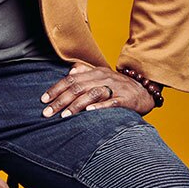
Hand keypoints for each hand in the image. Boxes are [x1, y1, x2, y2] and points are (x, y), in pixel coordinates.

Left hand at [40, 63, 155, 117]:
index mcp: (95, 72)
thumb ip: (85, 72)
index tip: (43, 99)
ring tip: (63, 116)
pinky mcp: (125, 99)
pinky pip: (111, 102)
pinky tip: (89, 112)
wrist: (145, 90)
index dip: (56, 88)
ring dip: (76, 106)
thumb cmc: (119, 86)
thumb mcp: (102, 76)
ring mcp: (114, 88)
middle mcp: (103, 78)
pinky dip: (99, 106)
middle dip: (60, 100)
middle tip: (47, 113)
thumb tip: (70, 71)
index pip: (71, 79)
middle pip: (77, 87)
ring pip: (91, 94)